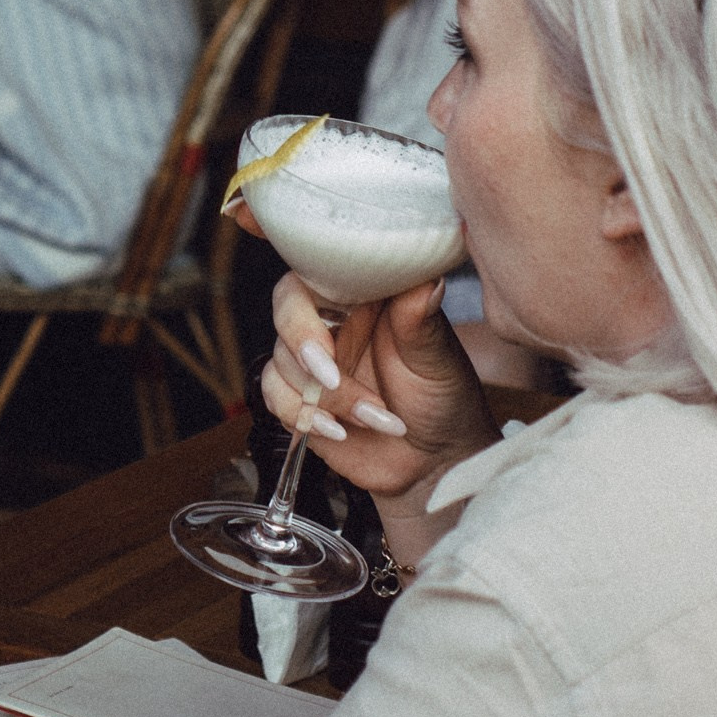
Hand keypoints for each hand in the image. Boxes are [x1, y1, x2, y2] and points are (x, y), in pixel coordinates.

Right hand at [259, 272, 498, 516]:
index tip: (274, 261)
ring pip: (282, 359)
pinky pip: (274, 397)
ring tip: (374, 416)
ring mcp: (313, 360)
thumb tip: (426, 281)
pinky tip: (339, 431)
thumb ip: (420, 320)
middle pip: (287, 309)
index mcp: (364, 294)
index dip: (292, 258)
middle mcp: (333, 321)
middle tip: (332, 375)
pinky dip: (302, 415)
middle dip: (303, 342)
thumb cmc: (443, 397)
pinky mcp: (299, 397)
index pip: (317, 263)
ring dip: (325, 396)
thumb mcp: (437, 358)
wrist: (434, 459)